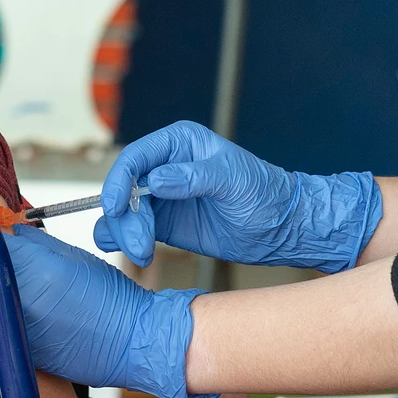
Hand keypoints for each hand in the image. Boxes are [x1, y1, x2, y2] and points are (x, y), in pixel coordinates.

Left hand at [3, 224, 212, 397]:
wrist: (130, 344)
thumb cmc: (112, 299)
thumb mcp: (76, 257)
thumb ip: (37, 243)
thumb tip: (13, 234)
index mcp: (35, 273)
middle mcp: (20, 304)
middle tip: (8, 257)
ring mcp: (17, 330)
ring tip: (24, 285)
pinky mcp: (20, 350)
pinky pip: (2, 323)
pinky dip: (7, 313)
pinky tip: (31, 310)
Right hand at [93, 121, 381, 272]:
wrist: (281, 228)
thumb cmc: (265, 194)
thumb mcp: (233, 180)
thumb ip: (195, 177)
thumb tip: (155, 180)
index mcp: (179, 142)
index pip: (136, 156)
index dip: (119, 181)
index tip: (116, 207)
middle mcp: (165, 166)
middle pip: (124, 188)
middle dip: (126, 217)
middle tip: (140, 245)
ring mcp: (162, 196)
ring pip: (124, 211)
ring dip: (125, 233)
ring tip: (143, 254)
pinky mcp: (163, 223)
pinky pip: (132, 228)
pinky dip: (123, 240)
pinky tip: (131, 252)